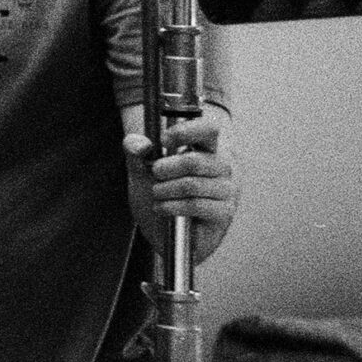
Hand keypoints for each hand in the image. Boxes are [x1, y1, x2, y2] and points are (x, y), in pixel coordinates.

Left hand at [124, 109, 239, 262]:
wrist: (161, 231)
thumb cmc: (158, 195)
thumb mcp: (140, 171)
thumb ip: (136, 153)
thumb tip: (137, 144)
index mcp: (204, 149)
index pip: (208, 130)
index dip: (186, 131)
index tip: (163, 140)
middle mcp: (220, 167)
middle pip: (194, 161)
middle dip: (164, 168)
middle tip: (154, 173)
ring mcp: (226, 190)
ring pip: (192, 184)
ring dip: (165, 190)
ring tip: (156, 194)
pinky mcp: (224, 212)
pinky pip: (196, 205)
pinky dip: (172, 206)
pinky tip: (162, 208)